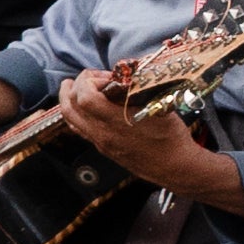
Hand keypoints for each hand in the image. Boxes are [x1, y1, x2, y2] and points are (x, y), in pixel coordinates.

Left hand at [57, 64, 203, 192]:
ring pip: (71, 120)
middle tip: (85, 77)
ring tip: (73, 88)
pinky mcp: (104, 149)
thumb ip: (137, 91)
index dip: (88, 81)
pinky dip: (76, 114)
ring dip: (69, 100)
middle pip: (70, 107)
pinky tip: (84, 108)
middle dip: (72, 87)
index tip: (104, 77)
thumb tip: (124, 77)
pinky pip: (80, 130)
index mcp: (116, 122)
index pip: (84, 96)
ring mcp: (101, 143)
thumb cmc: (171, 137)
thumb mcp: (158, 107)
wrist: (175, 166)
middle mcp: (103, 134)